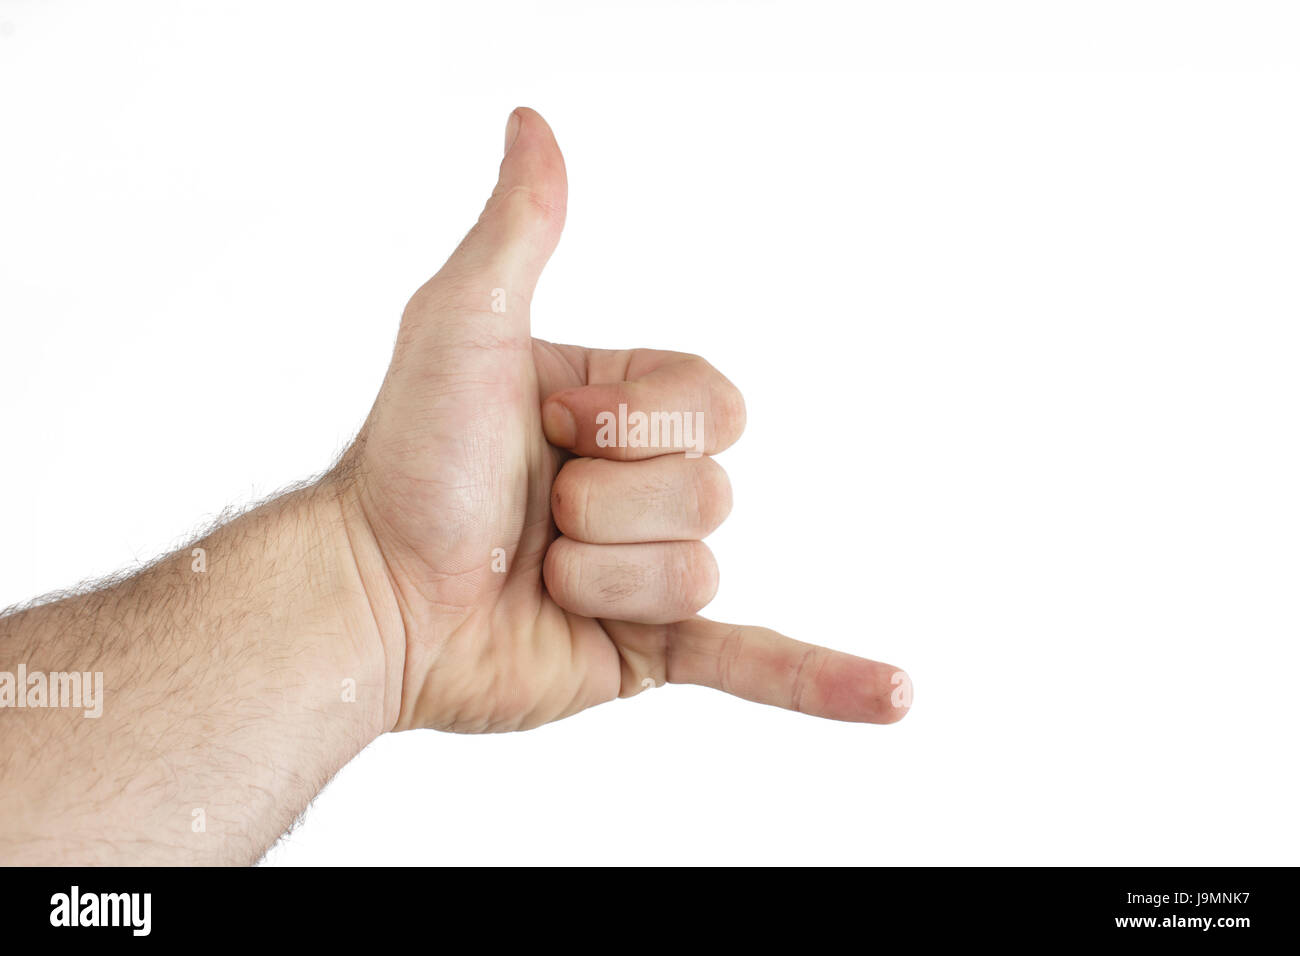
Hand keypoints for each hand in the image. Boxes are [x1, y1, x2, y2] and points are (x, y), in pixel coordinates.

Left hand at [334, 108, 909, 732]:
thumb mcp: (463, 323)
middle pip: (713, 488)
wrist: (369, 595)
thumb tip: (535, 123)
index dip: (637, 420)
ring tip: (536, 573)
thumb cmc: (406, 460)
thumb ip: (520, 230)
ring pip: (701, 567)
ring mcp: (647, 573)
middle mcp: (641, 488)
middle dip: (609, 502)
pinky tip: (894, 694)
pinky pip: (749, 660)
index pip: (713, 405)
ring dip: (606, 573)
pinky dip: (823, 680)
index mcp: (621, 412)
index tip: (549, 423)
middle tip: (531, 509)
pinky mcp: (646, 651)